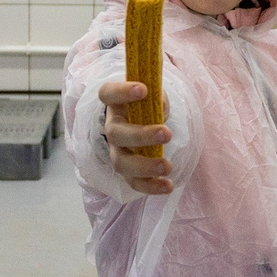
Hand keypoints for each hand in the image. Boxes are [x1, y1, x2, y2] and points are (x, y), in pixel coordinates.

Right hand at [96, 78, 173, 195]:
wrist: (144, 124)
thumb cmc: (147, 106)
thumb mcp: (152, 96)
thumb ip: (157, 98)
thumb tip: (160, 105)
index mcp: (115, 104)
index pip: (108, 94)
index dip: (122, 92)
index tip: (143, 89)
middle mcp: (112, 128)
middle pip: (115, 134)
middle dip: (141, 135)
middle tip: (167, 134)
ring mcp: (117, 151)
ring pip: (121, 163)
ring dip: (144, 166)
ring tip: (167, 166)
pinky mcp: (127, 171)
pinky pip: (133, 182)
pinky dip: (150, 187)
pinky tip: (168, 186)